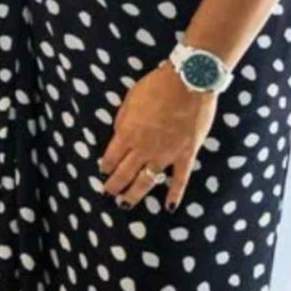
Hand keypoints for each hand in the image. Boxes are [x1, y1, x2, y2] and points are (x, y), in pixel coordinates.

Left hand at [99, 64, 217, 210]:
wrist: (187, 84)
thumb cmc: (156, 86)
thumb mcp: (129, 100)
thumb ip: (123, 120)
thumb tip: (120, 134)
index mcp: (127, 133)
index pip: (111, 157)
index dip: (106, 166)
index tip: (103, 172)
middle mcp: (143, 149)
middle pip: (125, 173)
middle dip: (115, 186)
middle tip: (108, 195)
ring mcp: (165, 155)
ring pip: (147, 181)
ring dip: (135, 194)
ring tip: (125, 205)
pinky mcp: (186, 155)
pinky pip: (179, 180)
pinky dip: (174, 194)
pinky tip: (169, 207)